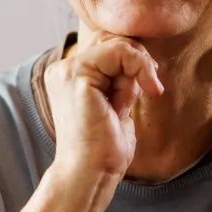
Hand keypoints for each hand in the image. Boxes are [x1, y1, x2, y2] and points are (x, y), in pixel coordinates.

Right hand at [43, 32, 162, 176]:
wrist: (90, 174)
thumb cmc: (105, 149)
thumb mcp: (117, 103)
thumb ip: (121, 78)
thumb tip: (141, 57)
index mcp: (70, 75)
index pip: (108, 45)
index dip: (134, 61)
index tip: (147, 87)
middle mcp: (64, 69)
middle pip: (113, 38)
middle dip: (137, 62)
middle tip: (141, 93)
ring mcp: (68, 70)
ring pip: (118, 42)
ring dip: (136, 69)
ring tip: (128, 102)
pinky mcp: (78, 75)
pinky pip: (120, 51)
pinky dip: (137, 69)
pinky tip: (129, 100)